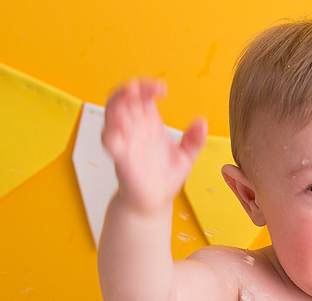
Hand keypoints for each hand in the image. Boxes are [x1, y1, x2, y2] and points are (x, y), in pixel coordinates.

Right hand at [102, 78, 207, 214]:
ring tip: (127, 97)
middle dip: (127, 89)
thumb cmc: (166, 177)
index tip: (163, 89)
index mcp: (149, 122)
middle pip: (122, 98)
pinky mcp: (121, 159)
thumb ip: (194, 140)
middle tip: (137, 87)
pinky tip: (116, 130)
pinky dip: (110, 134)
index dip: (148, 87)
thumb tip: (202, 123)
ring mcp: (125, 142)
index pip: (143, 95)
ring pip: (111, 114)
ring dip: (116, 103)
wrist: (154, 202)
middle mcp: (134, 128)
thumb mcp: (186, 157)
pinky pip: (110, 143)